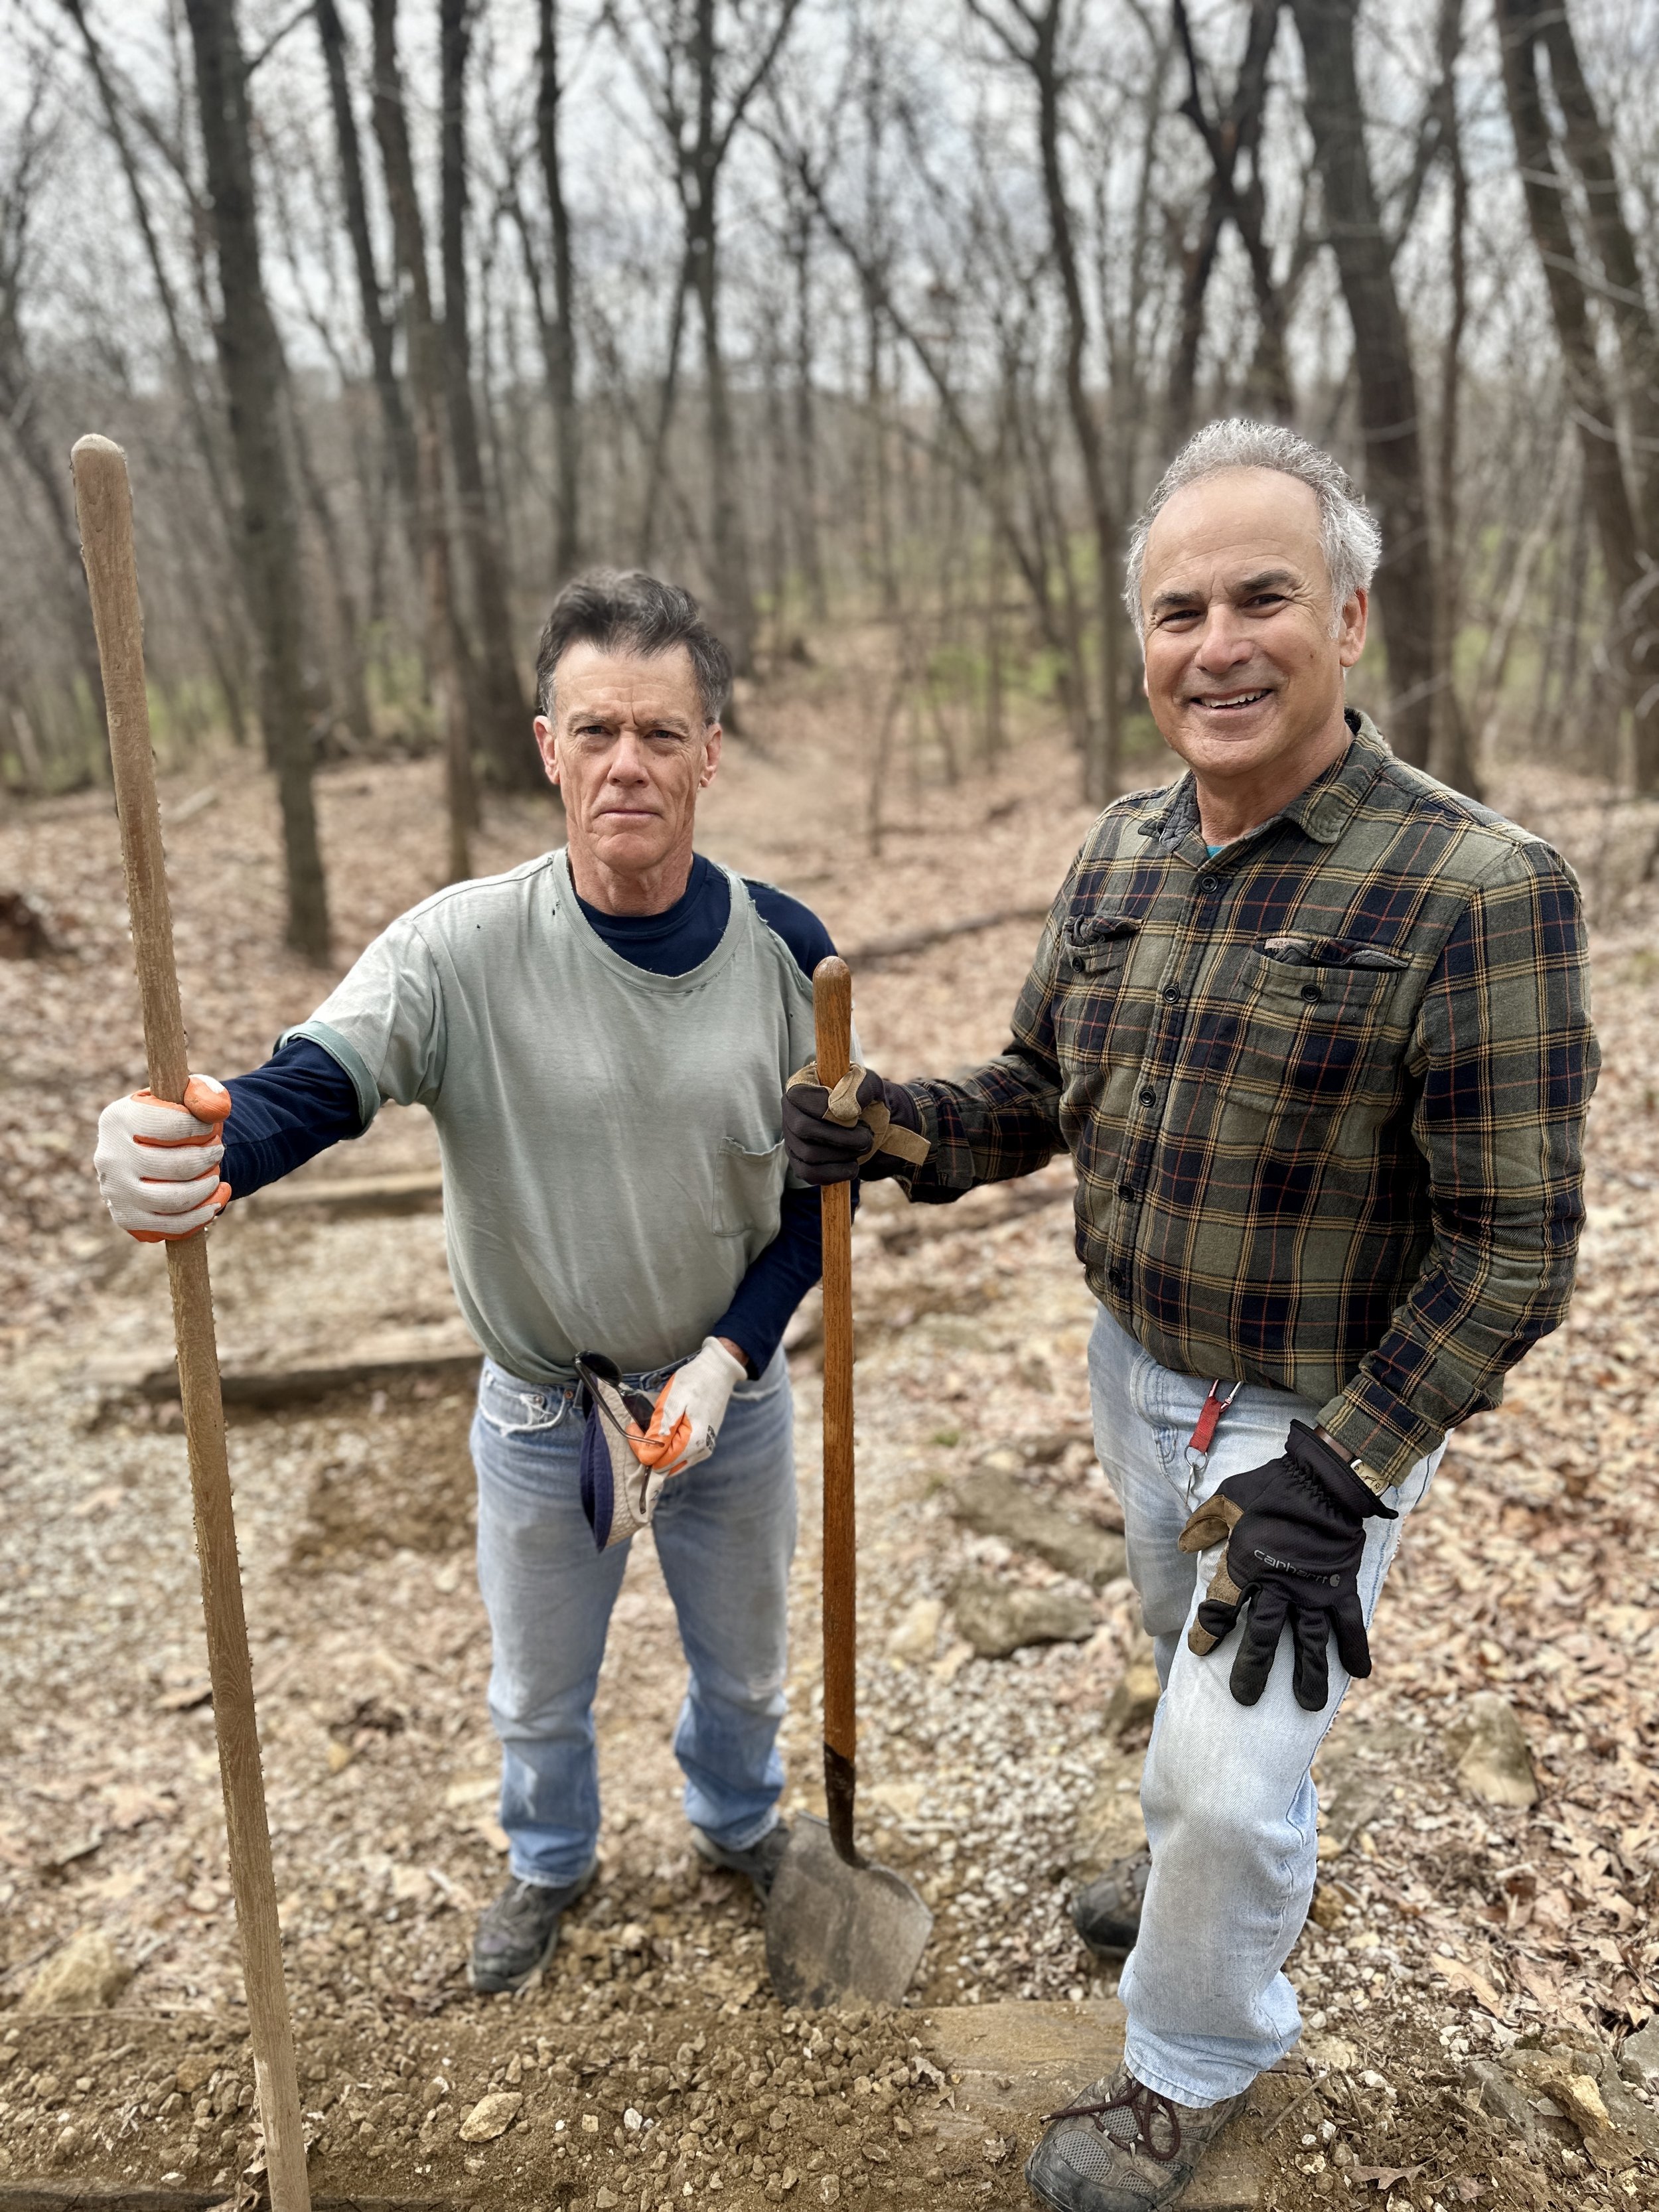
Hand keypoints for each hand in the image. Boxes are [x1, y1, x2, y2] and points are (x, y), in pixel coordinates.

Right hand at [94, 1076, 232, 1241]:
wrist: (150, 1151)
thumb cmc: (172, 1120)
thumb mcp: (185, 1095)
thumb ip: (204, 1093)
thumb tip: (217, 1110)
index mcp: (118, 1118)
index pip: (172, 1126)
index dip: (202, 1129)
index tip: (211, 1129)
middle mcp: (109, 1156)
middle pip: (177, 1166)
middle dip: (208, 1159)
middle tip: (217, 1152)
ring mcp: (115, 1191)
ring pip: (174, 1200)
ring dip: (206, 1188)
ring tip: (215, 1175)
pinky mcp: (127, 1218)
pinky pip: (172, 1226)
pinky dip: (201, 1215)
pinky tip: (215, 1200)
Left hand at [632, 1336, 746, 1474]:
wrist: (718, 1372)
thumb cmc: (696, 1381)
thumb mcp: (674, 1399)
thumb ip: (662, 1427)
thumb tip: (649, 1453)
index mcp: (693, 1442)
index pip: (656, 1461)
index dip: (640, 1447)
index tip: (633, 1427)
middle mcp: (701, 1451)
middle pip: (663, 1467)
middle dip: (647, 1450)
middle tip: (639, 1427)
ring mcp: (704, 1449)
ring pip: (672, 1463)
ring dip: (657, 1450)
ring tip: (651, 1426)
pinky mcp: (704, 1444)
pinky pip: (680, 1456)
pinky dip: (668, 1448)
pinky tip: (664, 1430)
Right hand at [782, 1061, 928, 1184]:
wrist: (874, 1126)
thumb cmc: (868, 1101)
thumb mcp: (873, 1086)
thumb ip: (860, 1088)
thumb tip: (840, 1109)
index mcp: (802, 1084)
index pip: (802, 1097)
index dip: (830, 1110)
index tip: (856, 1116)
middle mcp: (791, 1111)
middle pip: (803, 1128)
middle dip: (842, 1137)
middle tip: (865, 1137)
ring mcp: (792, 1138)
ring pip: (809, 1154)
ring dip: (844, 1154)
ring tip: (862, 1147)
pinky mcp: (799, 1162)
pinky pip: (809, 1174)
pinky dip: (836, 1173)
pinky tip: (852, 1166)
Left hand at [1177, 1420, 1396, 1711]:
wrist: (1322, 1479)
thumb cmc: (1271, 1487)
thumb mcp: (1226, 1499)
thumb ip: (1204, 1525)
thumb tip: (1183, 1544)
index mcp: (1245, 1566)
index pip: (1219, 1609)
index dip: (1207, 1633)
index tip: (1200, 1650)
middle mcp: (1277, 1586)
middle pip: (1262, 1638)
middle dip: (1253, 1670)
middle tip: (1245, 1698)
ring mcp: (1312, 1590)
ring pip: (1308, 1642)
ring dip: (1308, 1674)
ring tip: (1307, 1704)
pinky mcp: (1340, 1586)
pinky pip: (1349, 1624)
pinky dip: (1355, 1648)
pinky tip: (1358, 1673)